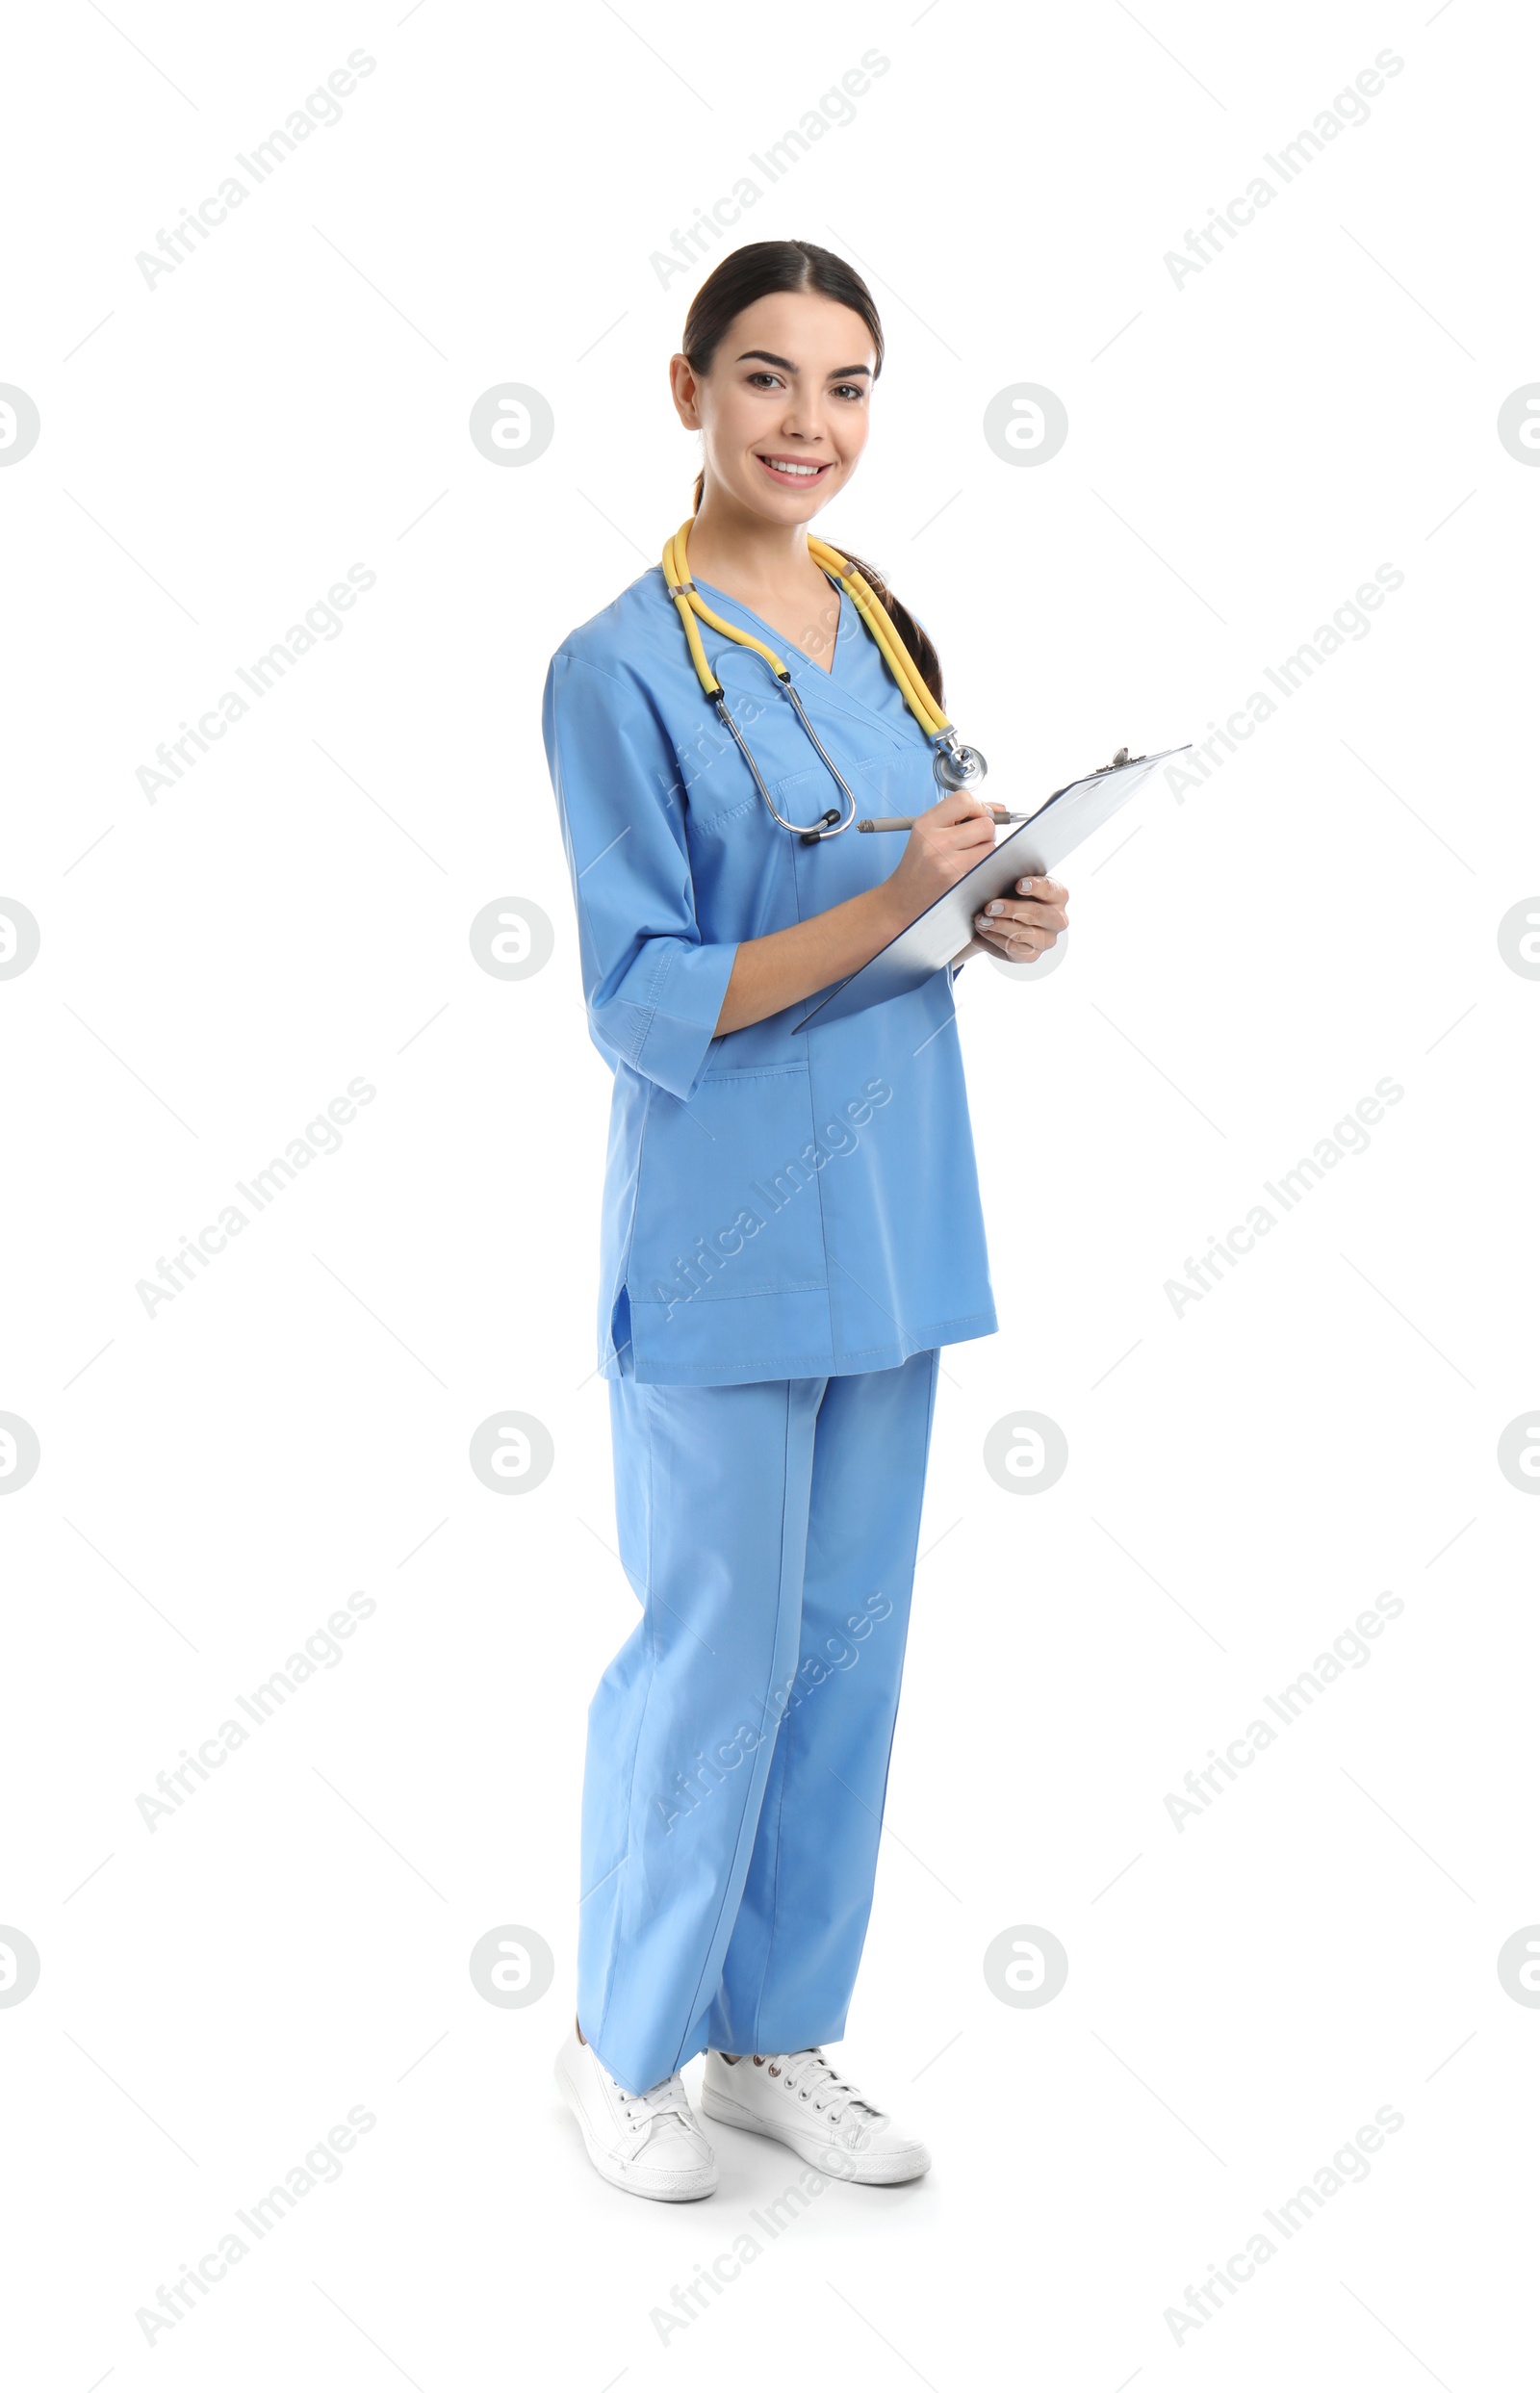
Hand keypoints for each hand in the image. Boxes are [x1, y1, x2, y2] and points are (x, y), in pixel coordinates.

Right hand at [884, 788, 996, 928]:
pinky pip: (986, 866)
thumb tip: (1000, 809)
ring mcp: (947, 863)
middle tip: (976, 840)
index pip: (964, 800)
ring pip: (990, 847)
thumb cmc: (919, 864)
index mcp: (926, 824)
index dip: (980, 806)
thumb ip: (962, 815)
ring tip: (968, 857)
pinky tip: (966, 870)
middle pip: (985, 825)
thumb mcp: (930, 832)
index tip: (981, 816)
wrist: (904, 897)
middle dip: (987, 831)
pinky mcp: (958, 881)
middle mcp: (935, 841)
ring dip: (985, 851)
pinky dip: (982, 866)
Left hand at [960, 874, 1068, 965]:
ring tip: (981, 920)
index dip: (1035, 886)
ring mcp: (1047, 940)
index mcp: (1058, 895)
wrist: (1003, 918)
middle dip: (1011, 909)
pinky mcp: (1033, 955)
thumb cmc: (1012, 894)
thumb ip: (1010, 879)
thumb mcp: (1014, 883)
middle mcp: (1058, 920)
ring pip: (1022, 933)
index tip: (1018, 885)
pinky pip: (1013, 948)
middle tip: (989, 907)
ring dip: (998, 926)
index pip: (1050, 889)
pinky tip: (982, 931)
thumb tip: (991, 880)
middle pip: (1036, 913)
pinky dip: (995, 939)